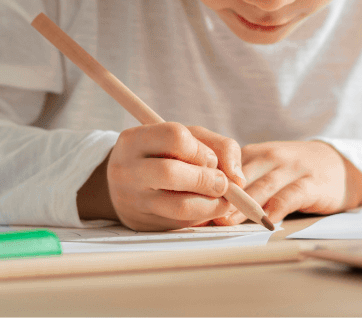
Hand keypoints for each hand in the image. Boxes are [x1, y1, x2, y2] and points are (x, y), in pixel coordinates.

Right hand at [78, 122, 246, 230]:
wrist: (124, 183)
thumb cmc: (163, 155)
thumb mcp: (186, 138)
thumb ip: (219, 147)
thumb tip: (238, 179)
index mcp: (134, 140)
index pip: (175, 137)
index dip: (201, 150)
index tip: (211, 160)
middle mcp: (126, 169)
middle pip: (171, 173)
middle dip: (207, 180)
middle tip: (223, 185)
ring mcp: (131, 199)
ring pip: (179, 206)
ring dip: (212, 204)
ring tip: (223, 200)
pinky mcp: (142, 223)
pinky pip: (180, 223)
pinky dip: (202, 216)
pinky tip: (207, 208)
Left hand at [212, 140, 361, 225]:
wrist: (340, 165)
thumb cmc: (294, 171)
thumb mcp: (266, 167)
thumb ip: (240, 182)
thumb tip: (203, 206)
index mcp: (255, 153)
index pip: (225, 166)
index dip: (207, 183)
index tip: (189, 200)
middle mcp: (271, 157)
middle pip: (239, 176)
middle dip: (219, 195)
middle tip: (199, 212)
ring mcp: (291, 168)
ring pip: (261, 187)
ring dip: (242, 205)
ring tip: (224, 221)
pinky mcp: (311, 183)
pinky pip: (290, 195)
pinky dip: (276, 208)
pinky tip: (265, 220)